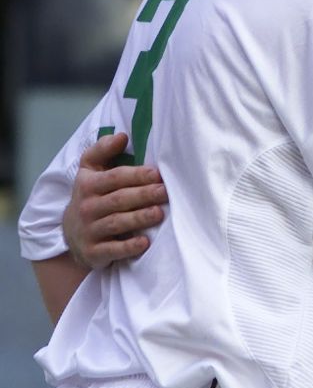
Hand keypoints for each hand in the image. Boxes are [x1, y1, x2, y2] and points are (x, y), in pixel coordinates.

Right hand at [63, 132, 167, 268]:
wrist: (72, 232)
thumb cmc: (92, 194)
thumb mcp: (90, 170)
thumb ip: (103, 150)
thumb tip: (122, 135)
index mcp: (88, 185)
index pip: (114, 178)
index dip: (136, 175)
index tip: (158, 173)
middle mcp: (86, 207)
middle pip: (119, 199)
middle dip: (144, 195)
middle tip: (166, 192)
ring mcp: (89, 230)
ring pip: (116, 223)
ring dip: (139, 218)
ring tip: (159, 213)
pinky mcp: (93, 252)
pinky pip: (111, 250)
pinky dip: (128, 247)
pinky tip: (145, 243)